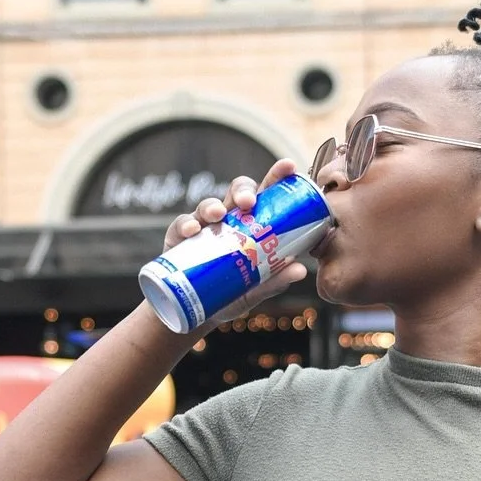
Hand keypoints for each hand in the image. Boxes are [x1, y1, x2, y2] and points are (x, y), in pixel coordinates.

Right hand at [161, 158, 307, 328]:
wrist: (198, 313)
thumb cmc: (232, 293)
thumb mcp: (255, 290)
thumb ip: (275, 280)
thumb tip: (300, 271)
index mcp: (252, 224)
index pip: (266, 195)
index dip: (276, 177)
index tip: (288, 166)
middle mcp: (229, 219)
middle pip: (237, 193)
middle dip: (243, 191)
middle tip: (249, 201)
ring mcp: (204, 226)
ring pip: (208, 204)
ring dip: (213, 206)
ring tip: (218, 214)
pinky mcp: (179, 237)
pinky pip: (181, 224)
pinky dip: (186, 224)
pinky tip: (191, 230)